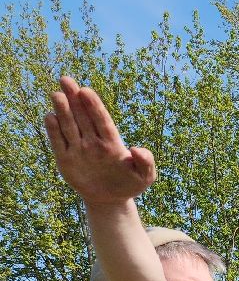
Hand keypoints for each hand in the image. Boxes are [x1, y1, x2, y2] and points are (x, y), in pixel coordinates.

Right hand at [45, 77, 155, 204]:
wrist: (110, 200)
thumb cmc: (130, 184)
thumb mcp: (145, 177)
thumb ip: (146, 162)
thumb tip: (137, 149)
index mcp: (112, 142)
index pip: (102, 121)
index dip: (94, 106)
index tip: (86, 91)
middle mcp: (93, 141)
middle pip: (83, 117)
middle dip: (74, 98)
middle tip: (66, 80)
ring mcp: (78, 148)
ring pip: (69, 126)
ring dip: (62, 110)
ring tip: (57, 94)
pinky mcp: (65, 159)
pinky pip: (58, 143)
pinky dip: (53, 131)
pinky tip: (50, 117)